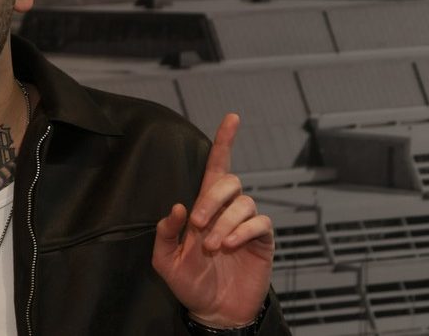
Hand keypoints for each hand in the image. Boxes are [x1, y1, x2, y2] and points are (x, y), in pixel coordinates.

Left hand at [151, 114, 273, 327]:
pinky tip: (229, 246)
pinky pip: (258, 223)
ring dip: (224, 222)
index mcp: (203, 207)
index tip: (232, 118)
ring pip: (244, 203)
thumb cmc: (190, 282)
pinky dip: (241, 231)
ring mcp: (246, 224)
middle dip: (211, 199)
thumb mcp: (165, 260)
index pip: (216, 168)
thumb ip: (166, 233)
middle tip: (197, 225)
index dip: (225, 142)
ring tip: (212, 247)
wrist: (215, 310)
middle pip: (229, 181)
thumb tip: (177, 207)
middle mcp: (227, 210)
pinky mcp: (262, 240)